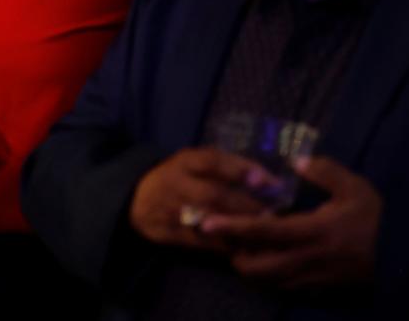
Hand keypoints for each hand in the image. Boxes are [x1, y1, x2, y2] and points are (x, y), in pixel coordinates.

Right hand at [129, 147, 276, 252]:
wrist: (137, 199)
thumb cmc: (179, 176)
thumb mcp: (195, 162)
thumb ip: (227, 166)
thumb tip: (266, 179)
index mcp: (184, 161)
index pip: (212, 161)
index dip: (240, 170)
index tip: (269, 182)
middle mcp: (176, 184)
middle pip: (213, 194)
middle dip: (245, 205)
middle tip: (271, 214)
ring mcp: (171, 210)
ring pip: (208, 221)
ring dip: (237, 227)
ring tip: (260, 232)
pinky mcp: (169, 233)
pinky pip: (200, 243)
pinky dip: (223, 246)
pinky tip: (242, 247)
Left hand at [200, 156, 381, 289]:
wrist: (405, 257)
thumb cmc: (377, 219)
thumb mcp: (355, 187)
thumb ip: (324, 171)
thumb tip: (297, 160)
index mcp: (312, 232)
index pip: (262, 232)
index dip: (232, 228)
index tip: (207, 223)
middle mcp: (306, 260)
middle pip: (256, 268)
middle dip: (233, 256)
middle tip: (224, 238)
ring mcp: (312, 279)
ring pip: (267, 283)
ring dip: (249, 268)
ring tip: (241, 248)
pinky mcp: (319, 289)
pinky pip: (284, 288)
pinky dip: (268, 277)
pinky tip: (267, 260)